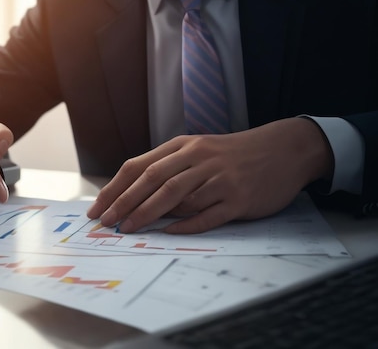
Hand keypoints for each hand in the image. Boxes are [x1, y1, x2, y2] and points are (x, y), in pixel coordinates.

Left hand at [86, 118, 333, 233]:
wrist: (283, 150)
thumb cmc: (233, 154)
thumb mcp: (199, 151)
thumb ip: (170, 169)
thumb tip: (136, 197)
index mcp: (183, 146)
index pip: (139, 166)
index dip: (116, 188)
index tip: (98, 207)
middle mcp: (198, 159)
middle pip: (154, 180)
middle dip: (125, 202)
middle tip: (106, 222)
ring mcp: (219, 178)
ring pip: (177, 196)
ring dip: (149, 213)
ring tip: (129, 228)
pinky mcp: (239, 198)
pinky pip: (207, 214)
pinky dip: (186, 224)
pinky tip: (169, 233)